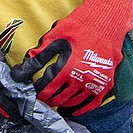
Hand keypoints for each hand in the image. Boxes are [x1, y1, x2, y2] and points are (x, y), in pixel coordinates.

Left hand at [14, 0, 132, 116]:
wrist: (106, 22)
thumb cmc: (79, 26)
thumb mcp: (56, 36)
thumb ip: (41, 52)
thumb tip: (26, 63)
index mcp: (67, 67)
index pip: (48, 87)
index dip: (38, 92)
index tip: (32, 95)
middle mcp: (82, 79)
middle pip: (60, 98)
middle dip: (48, 99)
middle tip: (41, 100)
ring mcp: (95, 83)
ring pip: (74, 102)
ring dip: (62, 105)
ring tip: (53, 104)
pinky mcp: (105, 84)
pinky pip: (91, 104)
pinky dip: (80, 109)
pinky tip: (71, 110)